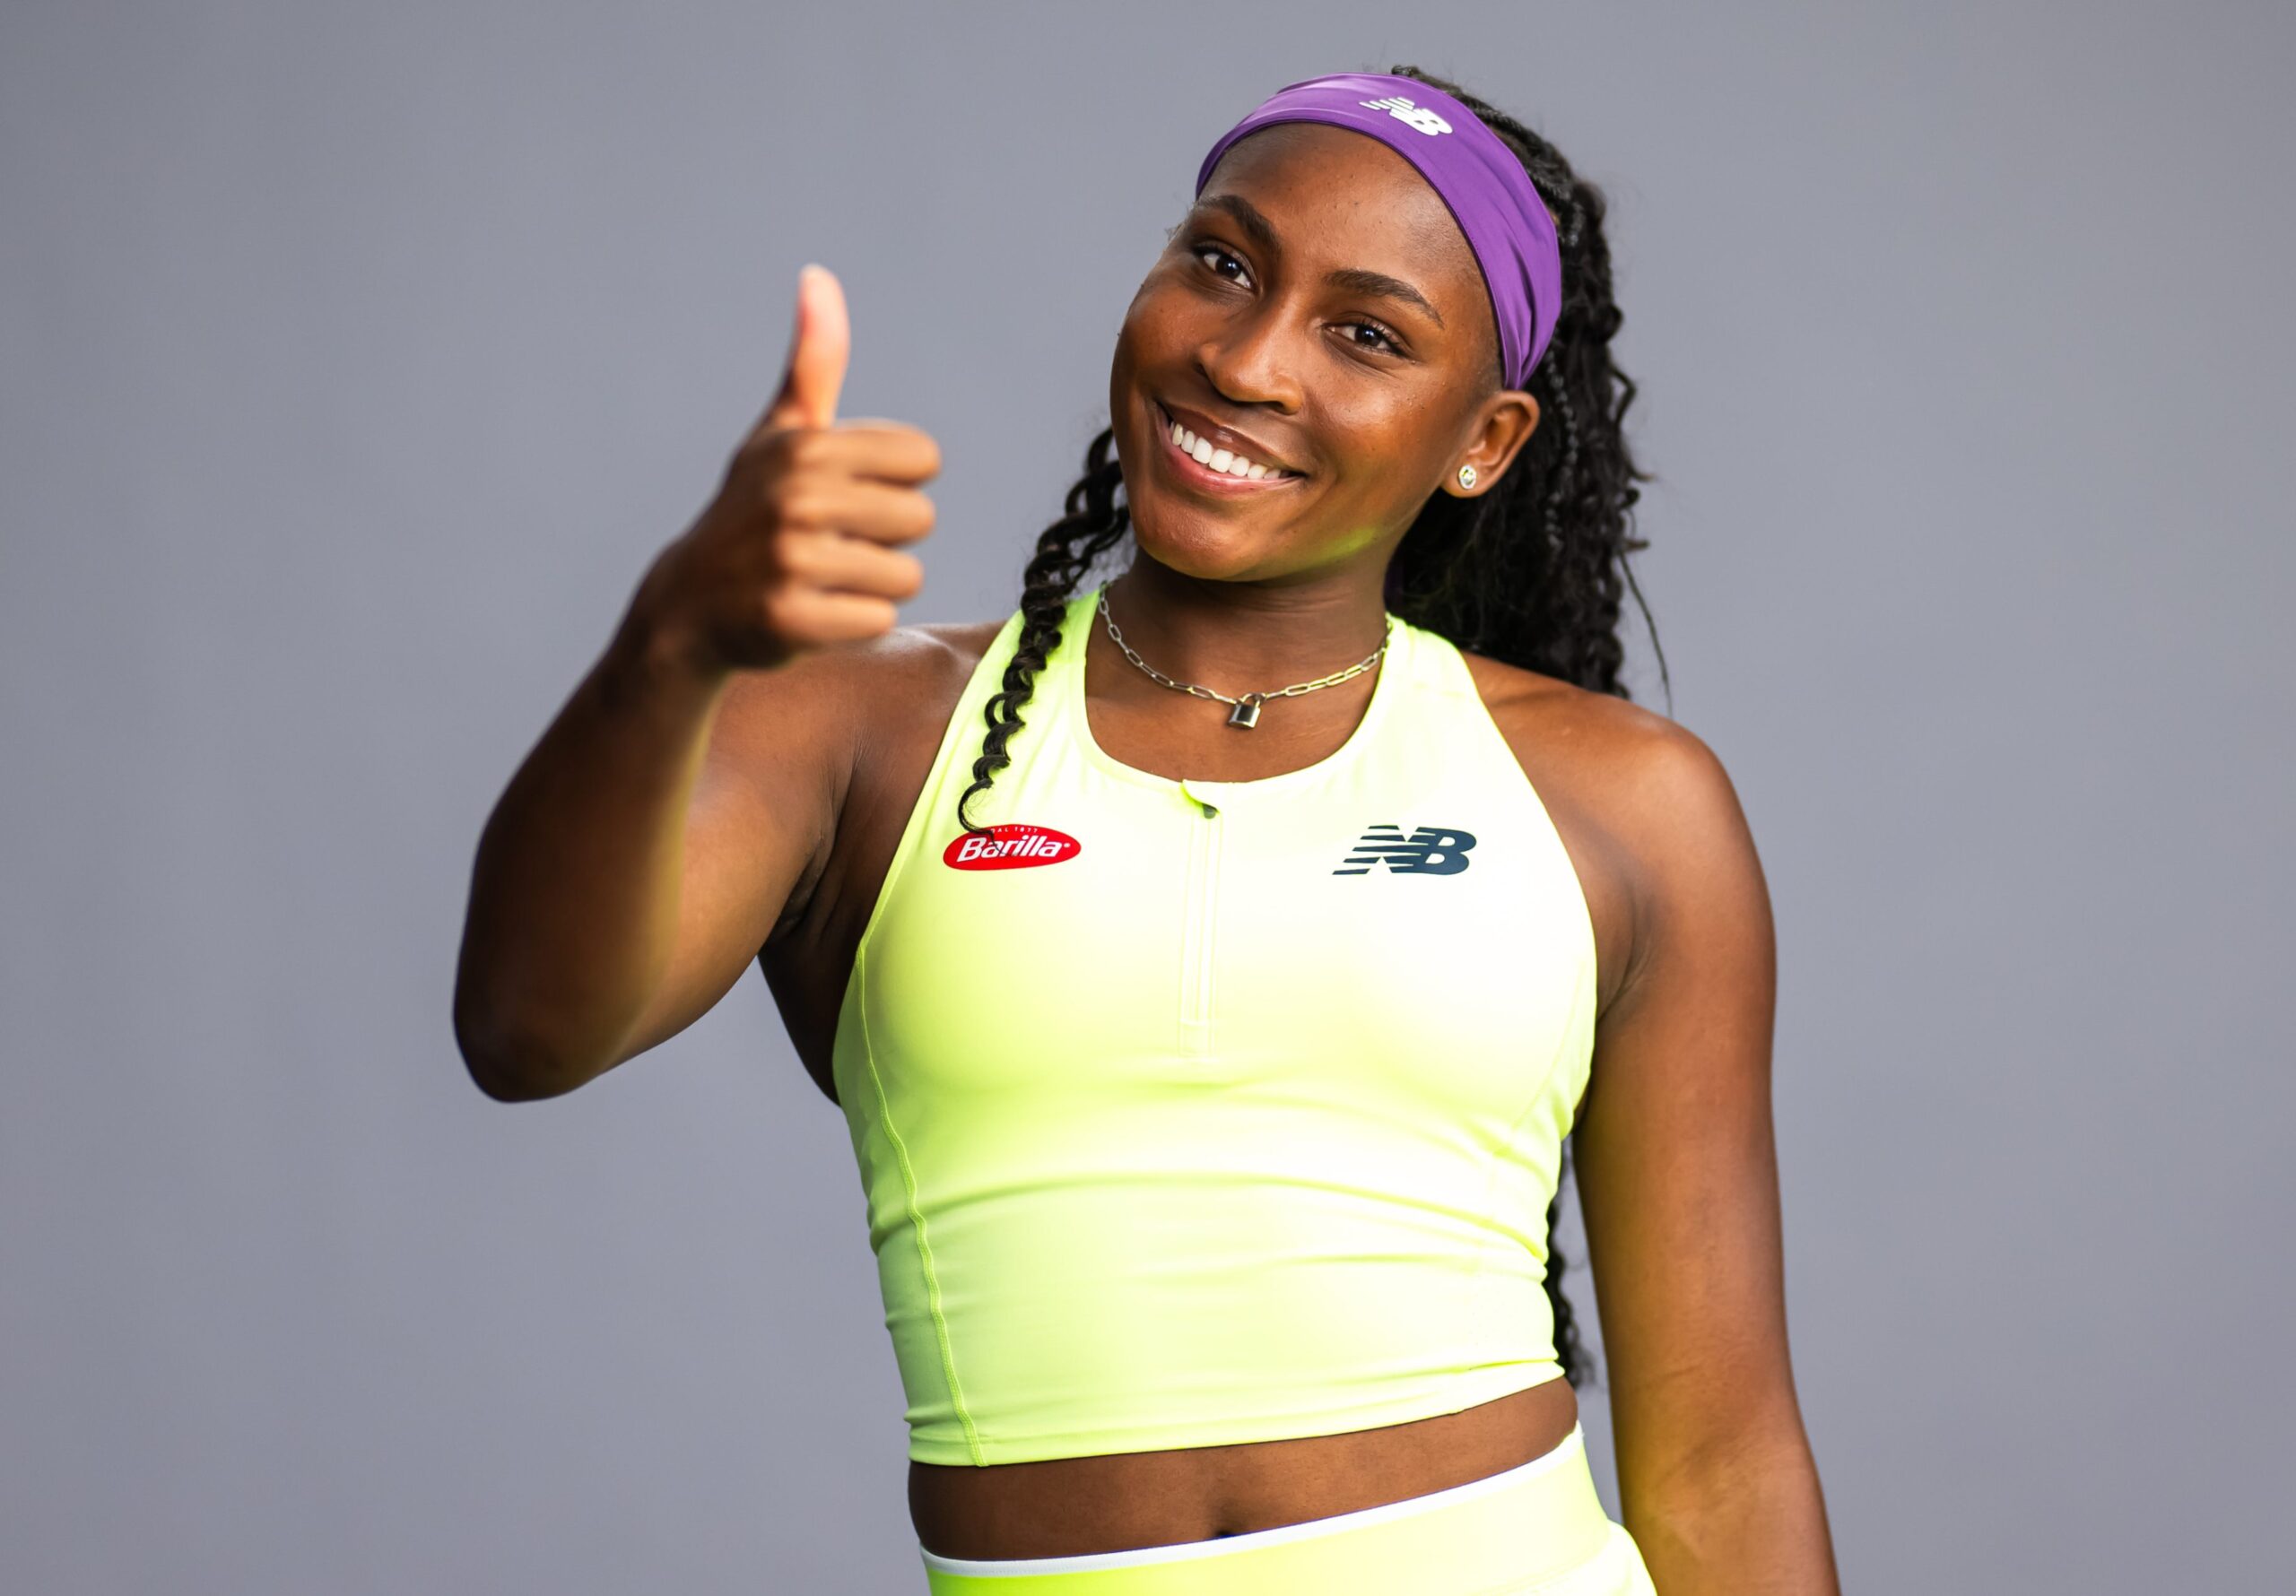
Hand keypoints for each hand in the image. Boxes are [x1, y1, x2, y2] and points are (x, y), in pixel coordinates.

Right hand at [637, 264, 940, 676]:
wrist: (688, 605)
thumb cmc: (751, 510)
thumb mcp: (779, 433)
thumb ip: (814, 361)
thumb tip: (818, 275)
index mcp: (807, 447)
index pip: (923, 459)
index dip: (895, 482)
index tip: (849, 493)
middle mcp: (798, 497)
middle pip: (920, 519)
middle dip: (886, 538)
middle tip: (832, 542)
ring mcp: (792, 560)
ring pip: (905, 576)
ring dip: (873, 585)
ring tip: (822, 578)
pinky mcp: (790, 620)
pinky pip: (878, 621)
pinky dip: (854, 624)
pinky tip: (812, 612)